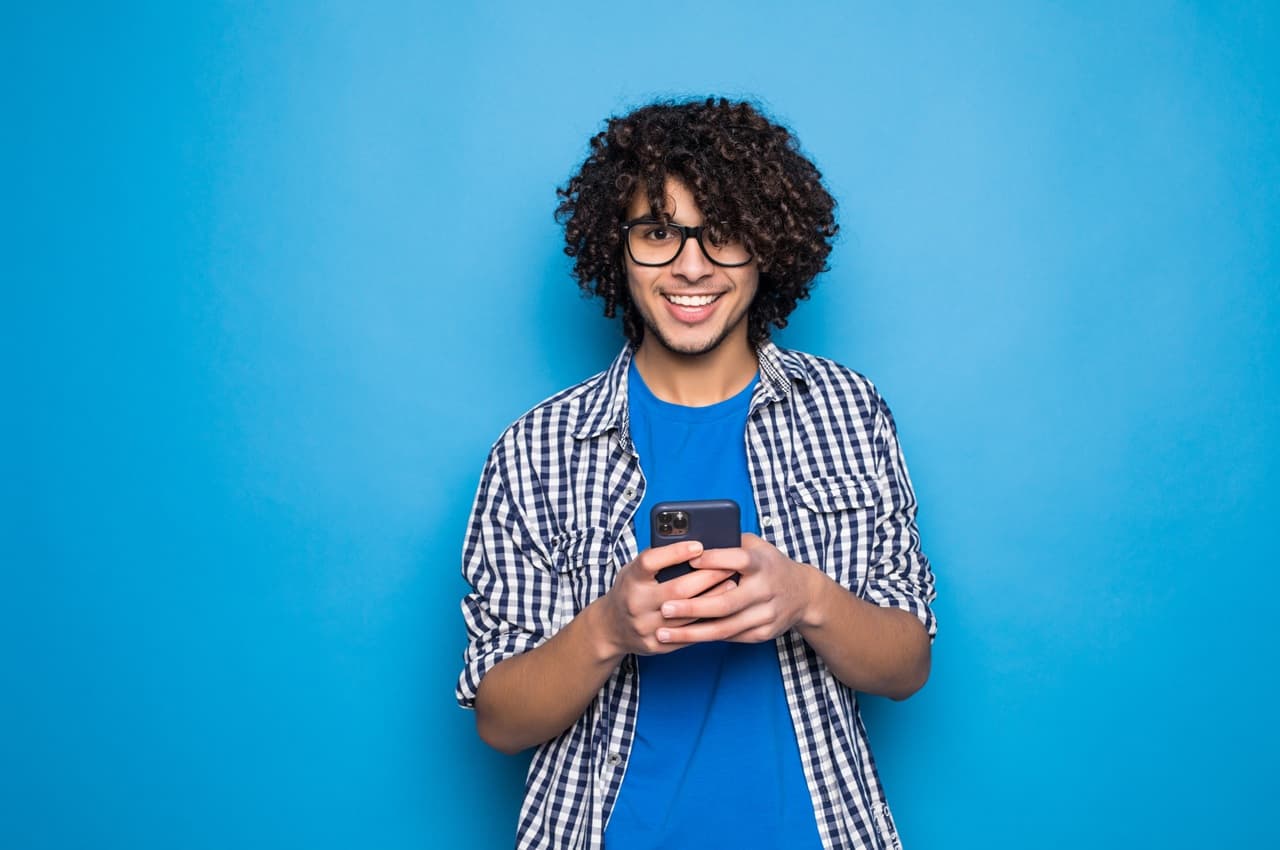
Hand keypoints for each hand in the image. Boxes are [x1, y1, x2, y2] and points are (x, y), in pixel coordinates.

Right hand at [596, 541, 737, 657]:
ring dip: (714, 598)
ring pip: (688, 614)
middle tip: (729, 565)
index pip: (650, 562)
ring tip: (732, 584)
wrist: (611, 628)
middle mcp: (636, 604)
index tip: (699, 545)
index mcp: (631, 580)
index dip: (675, 552)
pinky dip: (707, 619)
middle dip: (708, 576)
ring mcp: (646, 627)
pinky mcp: (657, 646)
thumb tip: (694, 546)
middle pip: (678, 589)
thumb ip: (658, 560)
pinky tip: (721, 608)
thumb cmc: (630, 590)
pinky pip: (688, 634)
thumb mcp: (634, 570)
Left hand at [653, 533, 818, 644]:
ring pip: (725, 628)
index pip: (737, 560)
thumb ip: (730, 542)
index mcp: (763, 563)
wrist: (804, 595)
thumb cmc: (770, 565)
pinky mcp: (764, 633)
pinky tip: (683, 637)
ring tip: (663, 632)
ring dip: (691, 632)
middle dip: (692, 607)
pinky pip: (731, 638)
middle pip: (726, 602)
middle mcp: (766, 590)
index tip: (688, 560)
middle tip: (664, 608)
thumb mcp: (757, 546)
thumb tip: (693, 539)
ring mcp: (766, 615)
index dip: (713, 560)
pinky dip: (705, 638)